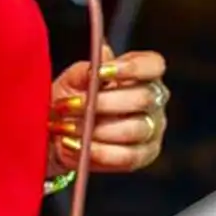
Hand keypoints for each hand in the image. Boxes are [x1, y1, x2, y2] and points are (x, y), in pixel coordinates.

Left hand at [47, 45, 168, 174]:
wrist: (60, 129)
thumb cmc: (73, 97)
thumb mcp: (72, 80)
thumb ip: (86, 70)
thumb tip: (100, 58)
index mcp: (143, 74)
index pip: (153, 65)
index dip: (131, 67)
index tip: (100, 72)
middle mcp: (154, 101)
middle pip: (143, 99)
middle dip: (103, 102)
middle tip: (73, 104)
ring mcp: (152, 129)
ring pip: (134, 129)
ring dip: (97, 129)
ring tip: (68, 127)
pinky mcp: (143, 156)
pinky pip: (127, 157)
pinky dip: (99, 152)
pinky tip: (77, 145)